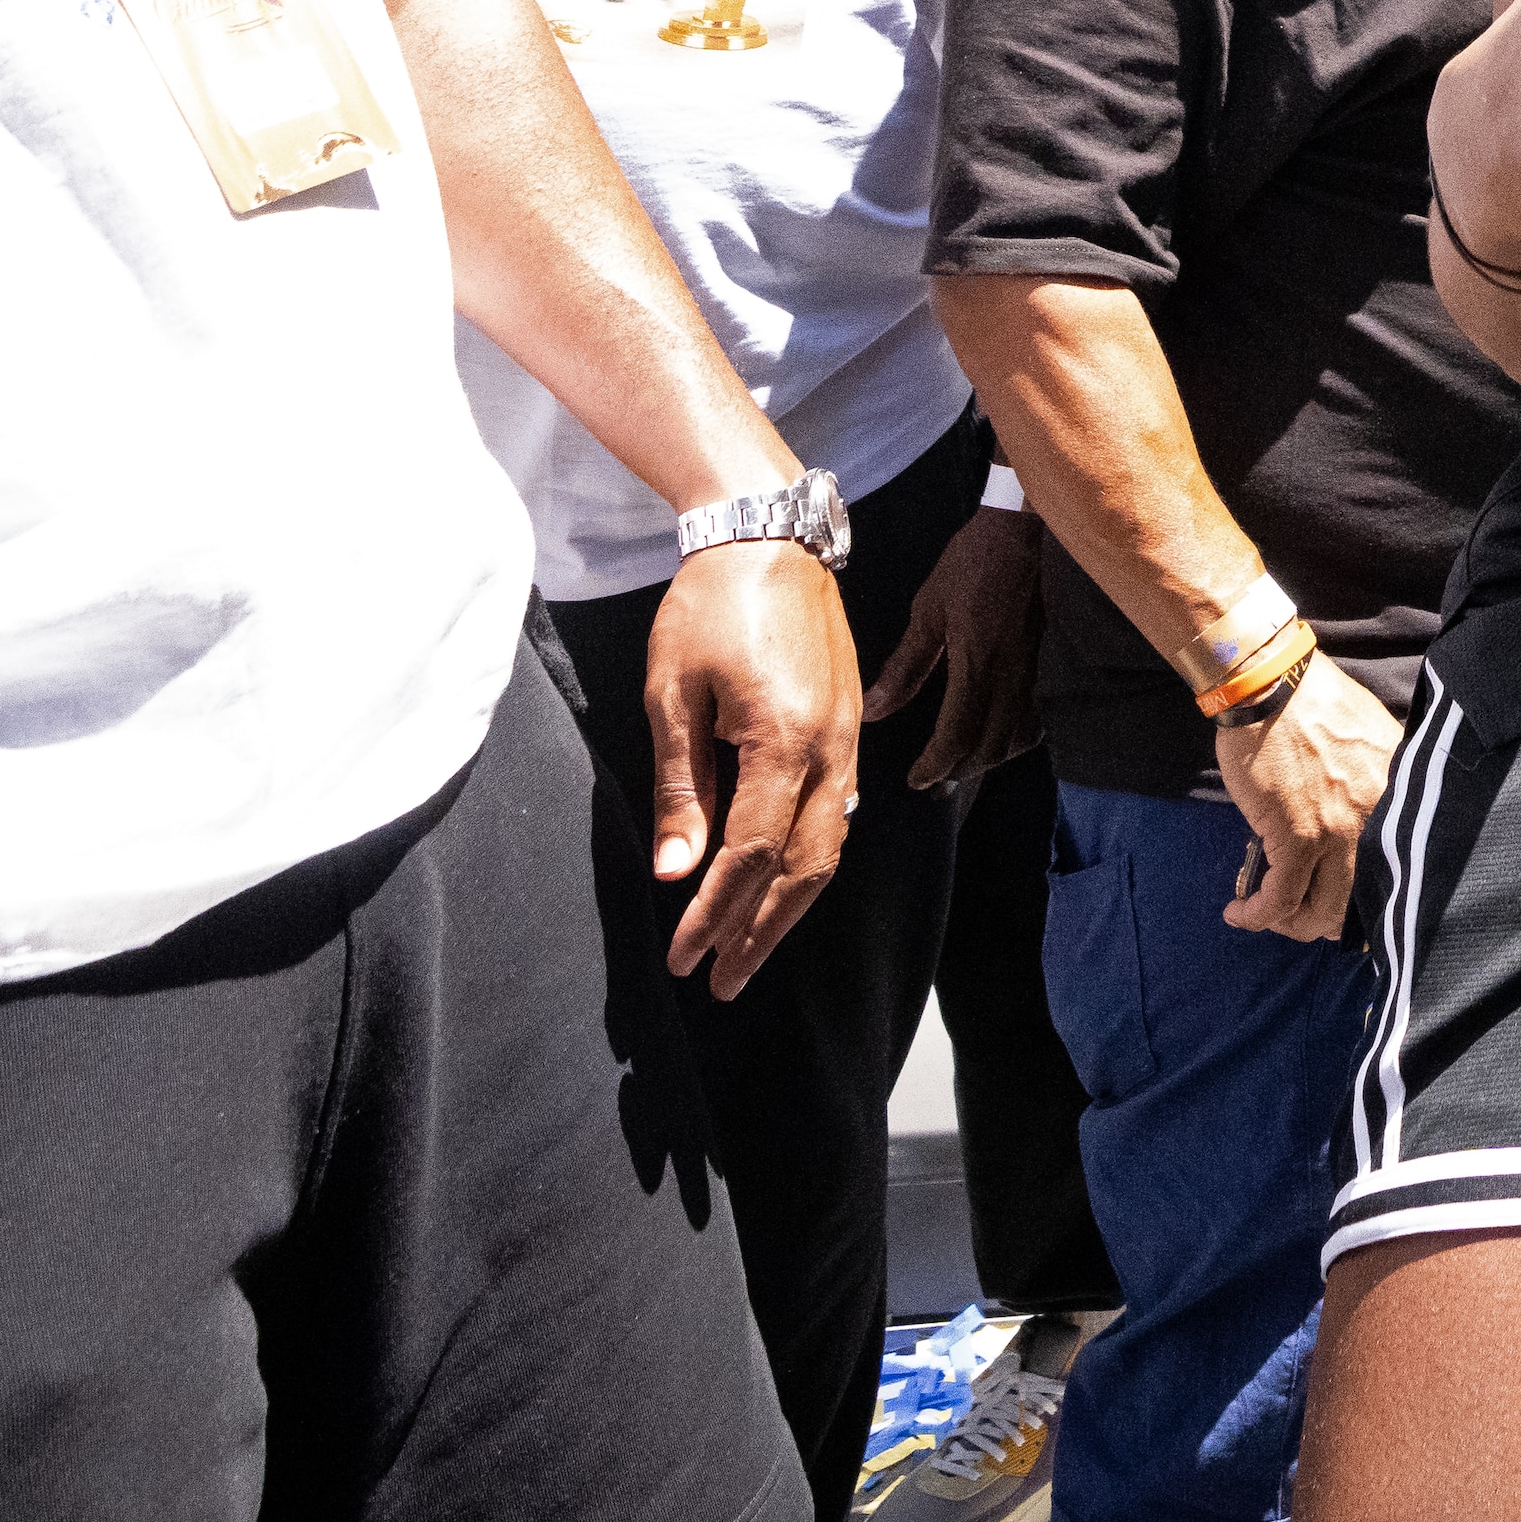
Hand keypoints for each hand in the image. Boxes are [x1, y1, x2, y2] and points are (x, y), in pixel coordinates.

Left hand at [645, 537, 860, 997]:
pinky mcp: (849, 727)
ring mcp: (847, 740)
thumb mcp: (671, 695)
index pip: (747, 856)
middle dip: (759, 932)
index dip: (713, 915)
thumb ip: (679, 788)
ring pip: (829, 847)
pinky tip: (784, 881)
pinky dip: (809, 861)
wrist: (769, 540)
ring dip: (789, 906)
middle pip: (801, 868)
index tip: (680, 958)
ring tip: (750, 949)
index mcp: (781, 742)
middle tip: (721, 981)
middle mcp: (829, 750)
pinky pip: (838, 814)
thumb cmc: (709, 609)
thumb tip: (675, 870)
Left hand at [868, 497, 1042, 789]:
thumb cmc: (976, 561)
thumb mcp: (930, 609)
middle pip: (991, 746)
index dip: (935, 765)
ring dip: (992, 757)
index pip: (958, 736)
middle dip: (962, 769)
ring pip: (1020, 735)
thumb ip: (906, 665)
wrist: (1028, 527)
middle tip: (937, 778)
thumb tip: (875, 709)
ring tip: (968, 762)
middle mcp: (1012, 677)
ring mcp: (1037, 670)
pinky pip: (1039, 713)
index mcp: (978, 666)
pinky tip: (1008, 731)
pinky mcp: (1050, 659)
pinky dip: (1021, 734)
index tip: (917, 779)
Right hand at [1213, 651, 1402, 939]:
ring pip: (1320, 911)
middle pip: (1359, 904)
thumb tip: (1358, 825)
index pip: (1398, 875)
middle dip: (1321, 920)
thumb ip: (1375, 788)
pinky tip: (1239, 911)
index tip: (1335, 902)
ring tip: (1263, 912)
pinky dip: (1256, 914)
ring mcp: (1340, 833)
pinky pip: (1279, 898)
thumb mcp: (1370, 746)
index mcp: (1402, 800)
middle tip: (1294, 913)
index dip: (1363, 902)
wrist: (1276, 685)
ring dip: (1287, 923)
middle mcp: (1381, 823)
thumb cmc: (1315, 706)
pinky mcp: (1297, 837)